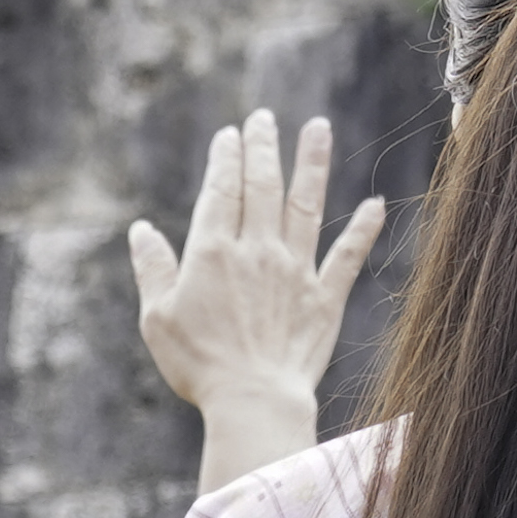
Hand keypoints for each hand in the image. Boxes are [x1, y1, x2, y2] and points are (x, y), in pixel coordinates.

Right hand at [132, 112, 386, 501]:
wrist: (254, 399)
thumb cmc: (199, 363)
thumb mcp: (158, 317)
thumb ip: (153, 268)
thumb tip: (141, 230)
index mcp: (214, 252)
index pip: (221, 190)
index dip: (226, 159)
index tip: (230, 134)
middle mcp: (258, 251)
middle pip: (262, 186)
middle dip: (262, 147)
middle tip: (264, 118)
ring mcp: (296, 271)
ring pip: (306, 205)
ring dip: (312, 164)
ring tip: (318, 127)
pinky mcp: (326, 297)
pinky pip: (348, 256)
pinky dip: (363, 230)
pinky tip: (376, 205)